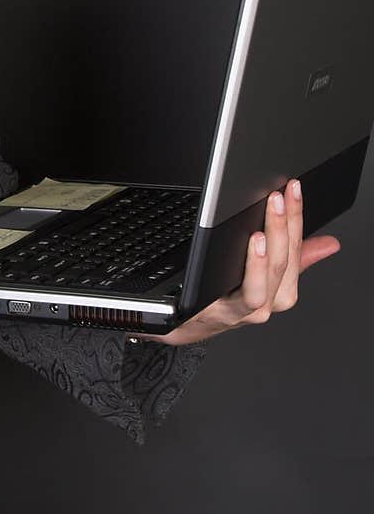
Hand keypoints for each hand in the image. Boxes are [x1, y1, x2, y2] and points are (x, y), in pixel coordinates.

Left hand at [135, 178, 340, 345]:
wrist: (184, 325)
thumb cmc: (223, 298)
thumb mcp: (262, 275)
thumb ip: (295, 258)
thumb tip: (329, 243)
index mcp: (279, 289)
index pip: (296, 247)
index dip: (297, 216)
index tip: (293, 188)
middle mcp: (268, 302)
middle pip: (284, 261)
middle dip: (285, 225)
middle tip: (281, 196)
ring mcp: (246, 310)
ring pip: (269, 279)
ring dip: (271, 248)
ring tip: (269, 224)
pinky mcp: (221, 312)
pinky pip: (244, 295)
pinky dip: (253, 270)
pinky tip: (252, 246)